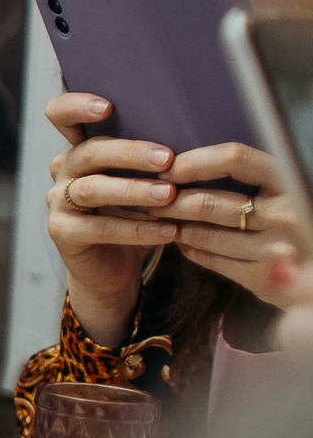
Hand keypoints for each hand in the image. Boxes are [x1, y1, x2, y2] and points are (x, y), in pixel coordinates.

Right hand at [44, 93, 179, 344]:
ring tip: (170, 195)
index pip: (60, 114)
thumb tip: (203, 132)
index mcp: (80, 149)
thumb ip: (154, 159)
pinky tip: (168, 231)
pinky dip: (136, 230)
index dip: (77, 105)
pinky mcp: (62, 232)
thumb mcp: (144, 182)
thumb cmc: (137, 216)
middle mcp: (63, 170)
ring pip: (93, 189)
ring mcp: (57, 201)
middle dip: (130, 153)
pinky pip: (99, 228)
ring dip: (134, 190)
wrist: (114, 269)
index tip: (108, 106)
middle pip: (89, 152)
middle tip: (168, 159)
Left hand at [157, 141, 303, 305]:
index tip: (166, 168)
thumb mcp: (284, 191)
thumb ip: (250, 178)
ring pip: (203, 234)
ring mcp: (276, 249)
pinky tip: (179, 240)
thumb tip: (184, 163)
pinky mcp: (264, 279)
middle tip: (142, 197)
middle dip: (167, 200)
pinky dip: (188, 248)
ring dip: (171, 225)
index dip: (194, 161)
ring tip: (153, 217)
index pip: (235, 158)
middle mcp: (286, 214)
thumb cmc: (295, 219)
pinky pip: (210, 259)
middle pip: (207, 202)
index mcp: (289, 181)